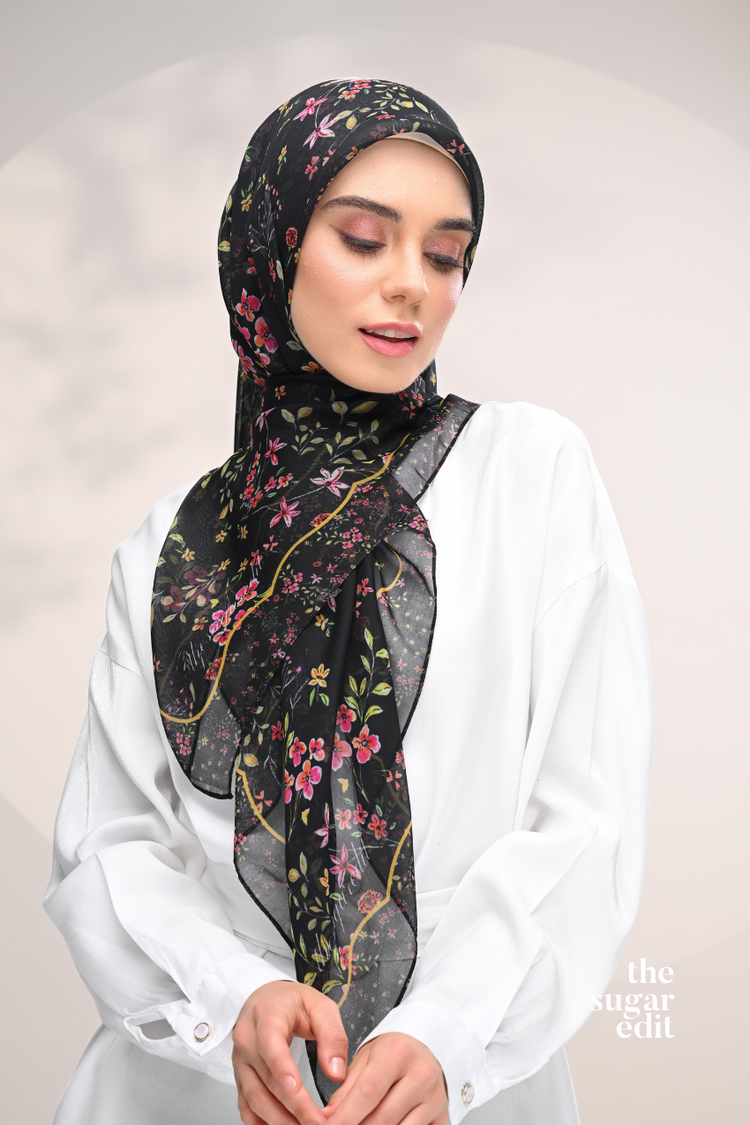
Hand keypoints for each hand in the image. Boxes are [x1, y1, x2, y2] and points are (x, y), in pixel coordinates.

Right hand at [232, 979, 348, 1124]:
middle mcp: (247, 1039)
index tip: (296, 1088)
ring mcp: (240, 1062)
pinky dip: (262, 1123)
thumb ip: (332, 1036)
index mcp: (267, 1015)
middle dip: (293, 1105)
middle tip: (316, 1122)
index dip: (281, 1066)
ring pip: (255, 1097)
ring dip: (279, 1119)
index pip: (269, 1042)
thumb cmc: (294, 1003)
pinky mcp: (240, 1079)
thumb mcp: (320, 1006)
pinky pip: (246, 1107)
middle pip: (266, 1078)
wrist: (265, 1001)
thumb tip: (337, 1071)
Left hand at [322, 1033, 447, 1124]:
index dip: (345, 1117)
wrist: (425, 1049)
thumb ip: (346, 1089)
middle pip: (383, 1118)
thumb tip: (329, 1118)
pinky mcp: (442, 1116)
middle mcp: (422, 1074)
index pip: (368, 1092)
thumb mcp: (365, 1059)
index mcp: (398, 1052)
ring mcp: (436, 1097)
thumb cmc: (391, 1054)